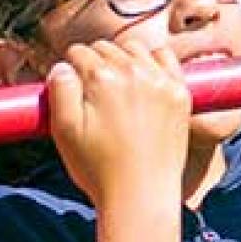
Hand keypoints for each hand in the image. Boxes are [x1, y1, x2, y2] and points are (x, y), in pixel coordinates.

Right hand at [46, 41, 190, 206]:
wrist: (141, 193)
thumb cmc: (98, 167)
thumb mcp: (63, 130)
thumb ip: (60, 91)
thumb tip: (62, 66)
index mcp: (100, 77)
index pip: (78, 53)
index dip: (70, 69)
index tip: (73, 88)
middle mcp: (133, 72)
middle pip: (106, 48)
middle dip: (94, 63)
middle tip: (92, 92)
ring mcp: (160, 81)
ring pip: (135, 48)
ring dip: (123, 59)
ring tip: (116, 86)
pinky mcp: (180, 92)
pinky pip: (166, 58)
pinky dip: (154, 61)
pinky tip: (145, 80)